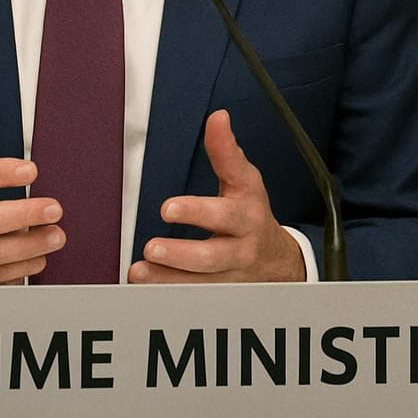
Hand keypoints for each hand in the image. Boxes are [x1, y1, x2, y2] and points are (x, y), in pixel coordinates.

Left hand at [128, 109, 305, 283]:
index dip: (197, 211)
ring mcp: (232, 276)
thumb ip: (226, 152)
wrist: (279, 261)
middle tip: (151, 247)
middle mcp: (241, 247)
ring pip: (201, 283)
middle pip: (213, 255)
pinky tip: (147, 287)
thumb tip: (217, 118)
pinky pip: (196, 299)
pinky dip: (170, 295)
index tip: (168, 208)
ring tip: (139, 271)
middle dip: (181, 253)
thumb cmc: (252, 214)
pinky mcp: (221, 295)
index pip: (224, 213)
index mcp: (247, 214)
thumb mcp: (245, 181)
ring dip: (168, 279)